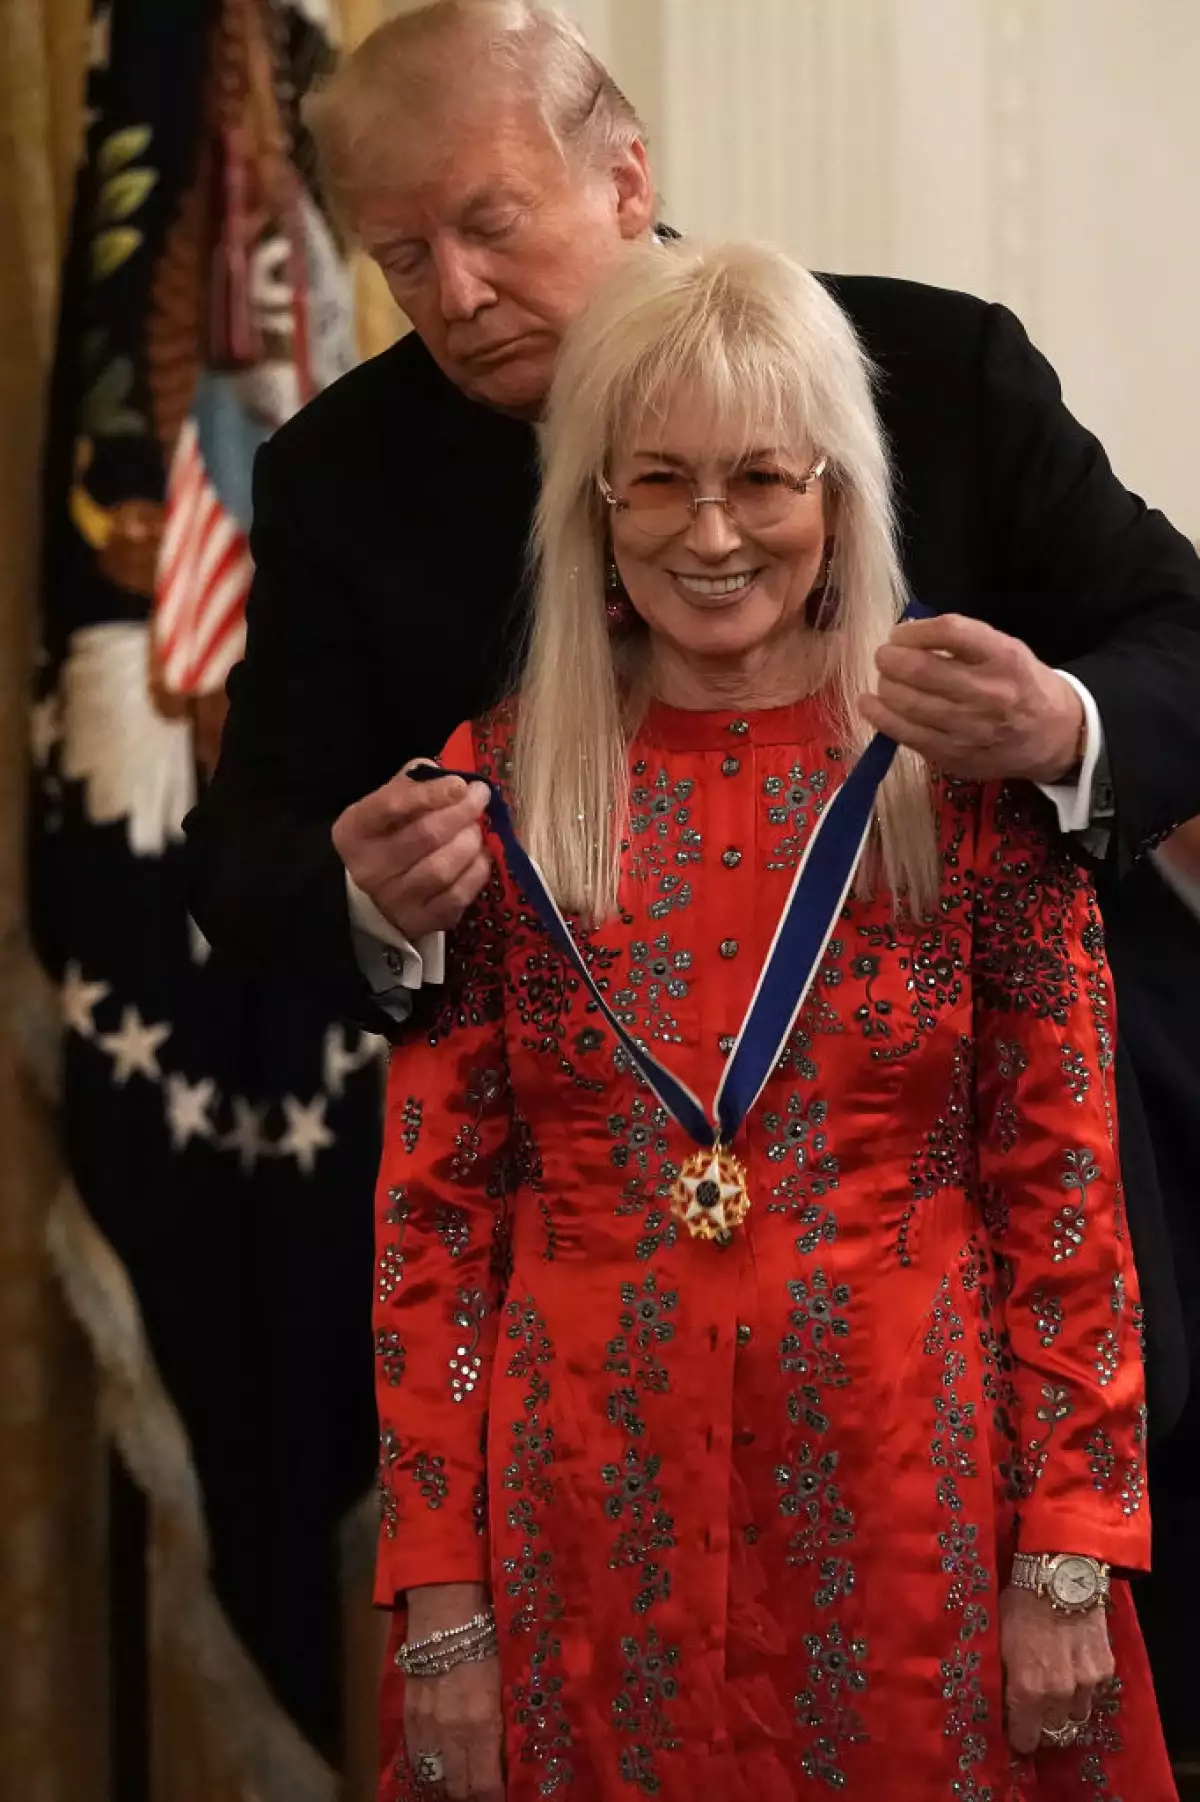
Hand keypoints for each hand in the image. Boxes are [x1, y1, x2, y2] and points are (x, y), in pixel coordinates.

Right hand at [332, 762, 491, 938]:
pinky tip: (479, 856)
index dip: (431, 792)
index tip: (460, 784)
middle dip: (462, 812)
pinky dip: (476, 871)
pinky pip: (457, 896)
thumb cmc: (384, 839)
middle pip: (425, 835)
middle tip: (481, 797)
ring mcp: (393, 900)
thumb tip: (444, 773)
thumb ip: (410, 785)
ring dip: (470, 842)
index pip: (392, 805)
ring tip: (476, 829)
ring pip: (443, 867)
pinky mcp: (418, 922)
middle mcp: (369, 868)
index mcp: (354, 831)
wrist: (371, 897)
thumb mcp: (384, 807)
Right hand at [405, 1585, 502, 1801]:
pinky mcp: (409, 1717)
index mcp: (483, 1722)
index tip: (503, 1799)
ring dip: (448, 1790)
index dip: (494, 1799)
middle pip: (459, 1789)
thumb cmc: (487, 1639)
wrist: (445, 1611)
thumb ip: (505, 1721)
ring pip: (435, 1779)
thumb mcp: (506, 1681)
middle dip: (471, 1798)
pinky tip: (437, 1776)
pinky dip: (427, 1773)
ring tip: (461, 1791)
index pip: (485, 1785)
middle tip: (482, 1795)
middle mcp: (452, 1731)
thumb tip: (510, 1756)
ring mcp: (427, 1727)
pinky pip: (416, 1760)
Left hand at [858, 614, 1083, 782]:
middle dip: (890, 659)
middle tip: (884, 656)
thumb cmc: (1022, 685)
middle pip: (921, 669)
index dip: (914, 630)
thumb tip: (908, 635)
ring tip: (884, 679)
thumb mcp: (1007, 650)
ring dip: (885, 686)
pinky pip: (905, 734)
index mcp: (1004, 657)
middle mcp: (988, 692)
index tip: (899, 633)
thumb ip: (964, 642)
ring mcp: (969, 728)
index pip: (950, 631)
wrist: (1053, 737)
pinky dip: (880, 716)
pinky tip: (870, 704)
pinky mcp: (954, 755)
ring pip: (908, 702)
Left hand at [1000, 1583, 1114, 1754]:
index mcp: (1027, 1689)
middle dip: (1043, 1724)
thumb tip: (1000, 1702)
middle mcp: (1059, 1694)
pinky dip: (1085, 1690)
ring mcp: (1086, 1683)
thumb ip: (1003, 1677)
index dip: (1019, 1737)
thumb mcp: (999, 1638)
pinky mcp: (1105, 1670)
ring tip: (1056, 1691)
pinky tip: (1074, 1670)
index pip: (1025, 1738)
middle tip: (1035, 1709)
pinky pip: (1095, 1695)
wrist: (1060, 1574)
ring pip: (1077, 1716)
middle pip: (1054, 1732)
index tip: (1016, 1729)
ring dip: (1066, 1709)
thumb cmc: (1020, 1602)